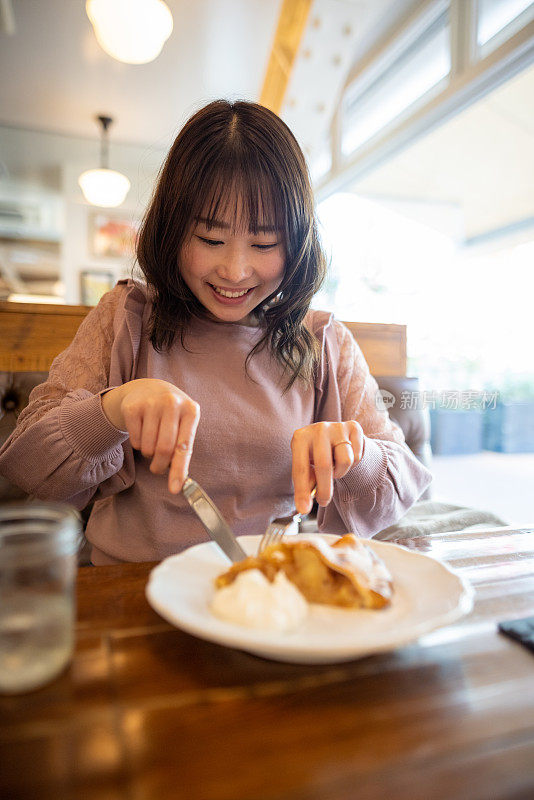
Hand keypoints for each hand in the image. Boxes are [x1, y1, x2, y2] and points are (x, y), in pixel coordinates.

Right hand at [102, 378, 199, 493]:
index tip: (175, 489)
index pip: (184, 447)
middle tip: (157, 469)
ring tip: (152, 443)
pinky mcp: (132, 406)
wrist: (149, 388)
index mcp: (191, 410)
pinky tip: (142, 433)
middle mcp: (172, 404)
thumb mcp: (183, 424)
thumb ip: (183, 449)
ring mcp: (151, 403)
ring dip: (148, 454)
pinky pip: (135, 441)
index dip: (179, 470)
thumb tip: (180, 482)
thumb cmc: (171, 414)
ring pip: (148, 447)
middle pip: (164, 449)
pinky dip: (138, 445)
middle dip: (159, 466)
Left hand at [291, 421, 363, 513]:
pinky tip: (345, 457)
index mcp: (300, 438)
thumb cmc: (316, 455)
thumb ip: (306, 483)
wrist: (335, 436)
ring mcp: (337, 427)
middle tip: (323, 502)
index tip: (303, 509)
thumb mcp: (307, 466)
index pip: (300, 468)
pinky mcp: (354, 427)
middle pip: (323, 465)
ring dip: (340, 472)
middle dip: (325, 489)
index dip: (302, 491)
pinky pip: (358, 455)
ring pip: (345, 460)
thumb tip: (303, 506)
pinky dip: (353, 463)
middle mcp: (318, 429)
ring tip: (335, 468)